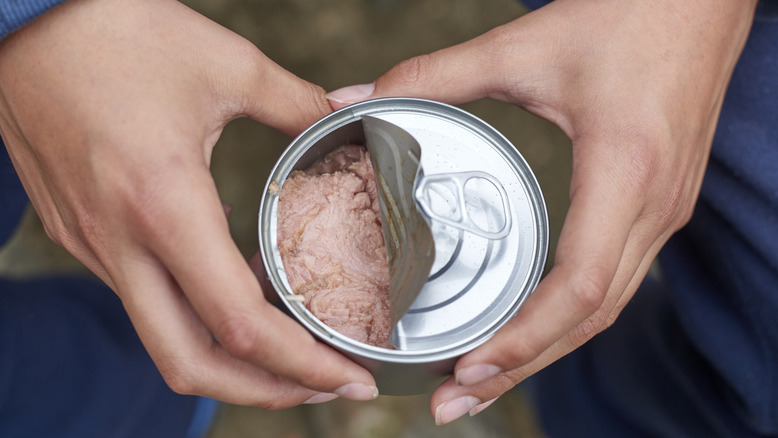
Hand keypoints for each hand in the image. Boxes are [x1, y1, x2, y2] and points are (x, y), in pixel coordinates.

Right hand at [0, 0, 376, 406]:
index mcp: (164, 206)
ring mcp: (92, 245)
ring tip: (294, 345)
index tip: (349, 377)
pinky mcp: (78, 234)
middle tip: (326, 386)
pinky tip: (237, 289)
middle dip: (266, 391)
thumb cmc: (116, 31)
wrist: (23, 17)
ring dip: (232, 357)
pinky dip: (196, 315)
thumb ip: (297, 103)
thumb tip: (346, 117)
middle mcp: (121, 244)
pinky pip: (142, 300)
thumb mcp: (226, 64)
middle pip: (191, 365)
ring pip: (164, 338)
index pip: (240, 324)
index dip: (304, 365)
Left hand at [327, 0, 756, 422]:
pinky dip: (568, 319)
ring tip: (482, 382)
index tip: (468, 368)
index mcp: (626, 171)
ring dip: (545, 352)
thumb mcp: (526, 45)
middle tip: (453, 402)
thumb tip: (355, 99)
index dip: (524, 337)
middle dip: (522, 366)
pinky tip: (529, 330)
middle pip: (590, 319)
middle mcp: (655, 207)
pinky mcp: (659, 205)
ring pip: (605, 310)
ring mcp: (665, 212)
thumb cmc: (628, 16)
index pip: (580, 286)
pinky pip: (616, 281)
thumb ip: (436, 74)